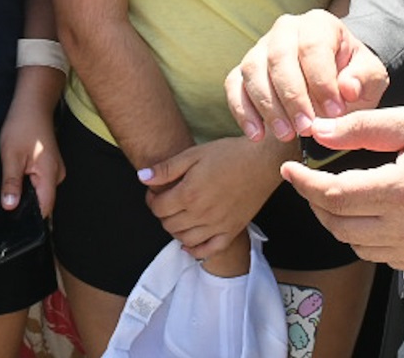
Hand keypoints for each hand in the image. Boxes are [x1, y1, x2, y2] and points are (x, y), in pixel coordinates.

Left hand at [0, 86, 64, 217]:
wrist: (32, 103)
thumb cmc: (23, 125)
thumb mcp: (11, 155)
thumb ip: (11, 183)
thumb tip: (9, 206)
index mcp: (50, 174)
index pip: (44, 209)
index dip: (29, 219)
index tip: (13, 222)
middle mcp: (57, 175)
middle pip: (42, 202)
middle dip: (25, 204)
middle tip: (7, 199)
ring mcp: (55, 170)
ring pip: (40, 192)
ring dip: (26, 192)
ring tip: (12, 182)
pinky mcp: (49, 166)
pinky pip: (40, 182)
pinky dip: (28, 182)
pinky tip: (17, 174)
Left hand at [139, 136, 285, 270]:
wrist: (262, 161)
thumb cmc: (228, 154)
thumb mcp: (194, 154)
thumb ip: (166, 169)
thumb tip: (141, 177)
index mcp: (189, 194)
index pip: (158, 208)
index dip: (151, 200)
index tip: (155, 192)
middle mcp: (202, 214)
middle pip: (169, 224)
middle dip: (162, 214)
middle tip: (165, 202)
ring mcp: (218, 225)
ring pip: (185, 239)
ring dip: (175, 230)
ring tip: (177, 216)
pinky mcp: (232, 231)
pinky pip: (209, 250)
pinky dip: (195, 250)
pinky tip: (189, 242)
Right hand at [224, 9, 387, 142]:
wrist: (334, 79)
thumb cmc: (353, 76)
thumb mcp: (371, 75)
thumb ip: (364, 79)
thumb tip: (348, 88)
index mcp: (318, 24)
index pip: (313, 47)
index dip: (321, 81)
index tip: (334, 113)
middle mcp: (285, 29)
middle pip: (279, 58)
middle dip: (292, 96)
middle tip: (307, 129)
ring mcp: (261, 48)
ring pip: (253, 70)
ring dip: (267, 105)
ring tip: (286, 135)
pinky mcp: (244, 69)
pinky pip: (234, 85)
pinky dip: (242, 110)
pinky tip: (256, 134)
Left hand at [279, 105, 403, 272]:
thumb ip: (363, 127)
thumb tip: (319, 131)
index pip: (333, 196)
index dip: (303, 183)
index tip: (289, 168)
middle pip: (340, 226)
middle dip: (317, 203)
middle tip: (311, 180)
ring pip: (360, 247)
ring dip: (342, 222)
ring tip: (341, 194)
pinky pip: (388, 259)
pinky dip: (370, 239)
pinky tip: (374, 214)